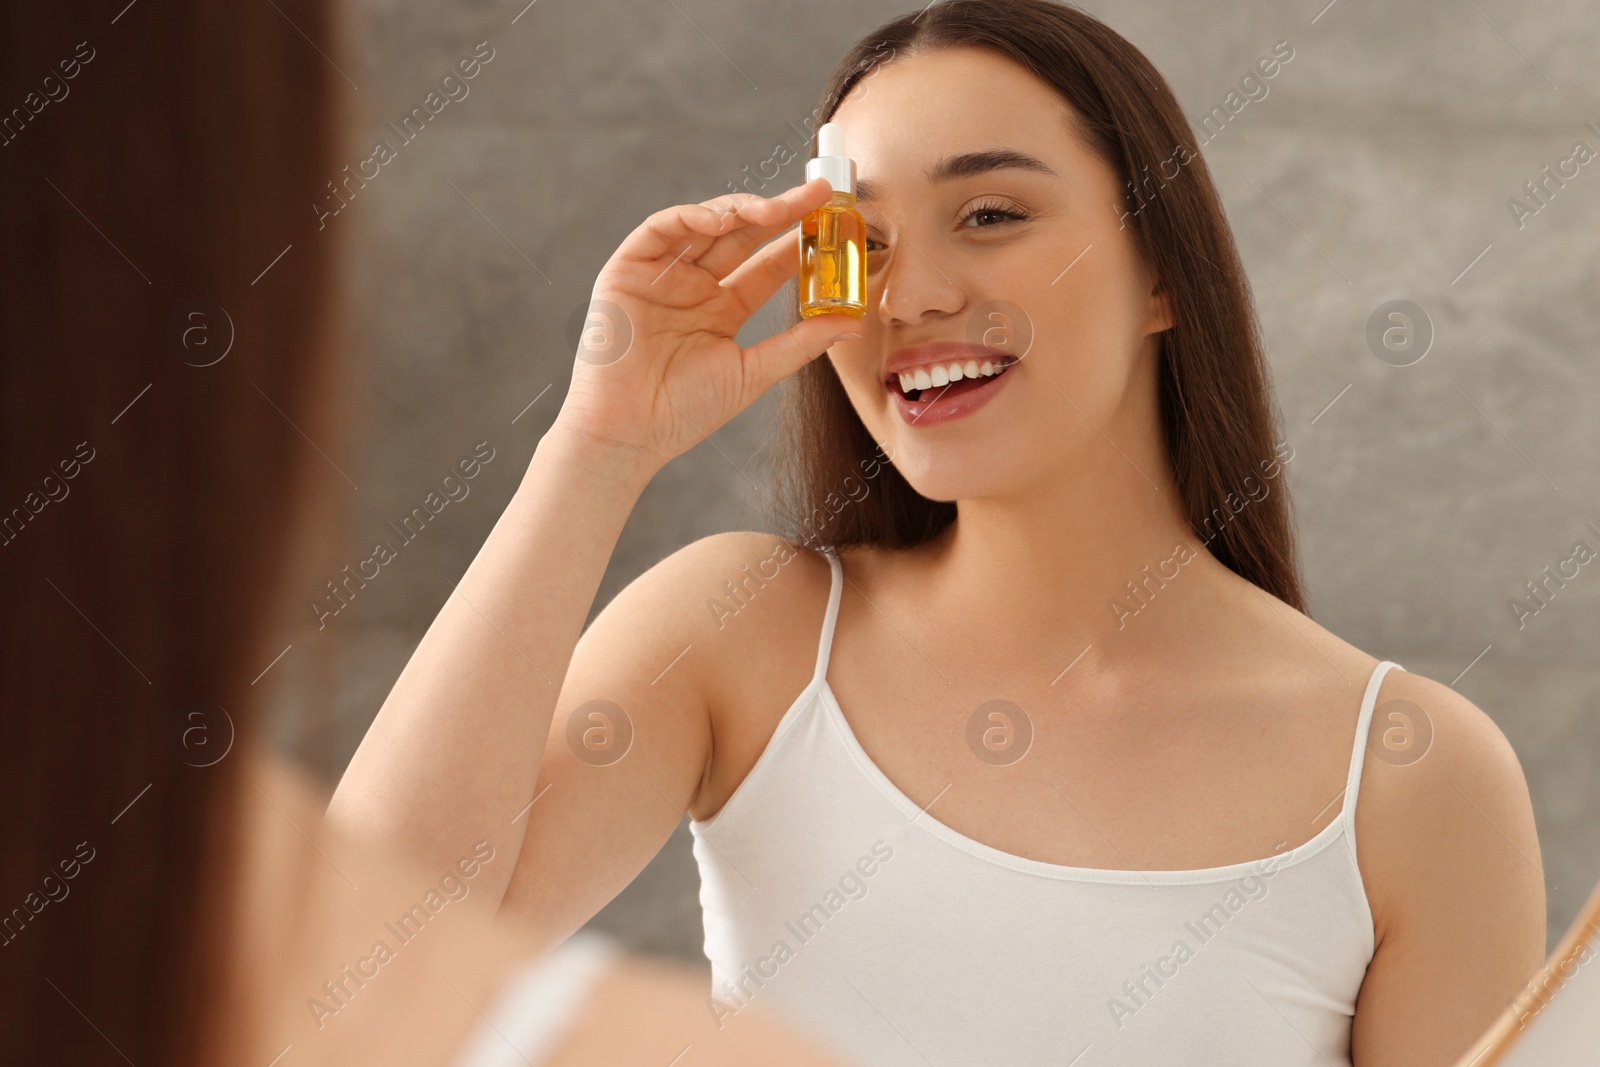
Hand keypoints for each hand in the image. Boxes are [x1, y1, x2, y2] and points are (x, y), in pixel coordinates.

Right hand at [555, 177, 864, 473]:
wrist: (629, 434)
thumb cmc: (685, 412)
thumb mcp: (753, 373)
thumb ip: (799, 344)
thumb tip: (853, 322)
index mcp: (723, 309)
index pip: (768, 264)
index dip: (798, 242)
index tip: (834, 224)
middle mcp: (694, 286)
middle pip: (742, 236)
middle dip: (778, 211)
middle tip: (816, 193)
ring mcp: (662, 276)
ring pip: (704, 225)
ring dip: (739, 210)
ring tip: (774, 209)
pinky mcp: (627, 271)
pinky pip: (659, 230)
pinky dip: (689, 218)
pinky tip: (721, 220)